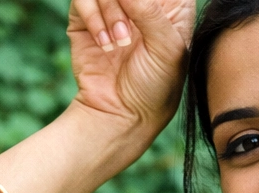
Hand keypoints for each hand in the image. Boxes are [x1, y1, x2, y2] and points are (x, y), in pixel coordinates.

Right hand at [67, 0, 194, 131]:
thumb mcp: (166, 49)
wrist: (121, 114)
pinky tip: (104, 44)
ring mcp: (114, 7)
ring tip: (120, 42)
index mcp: (172, 4)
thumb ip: (149, 10)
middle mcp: (142, 1)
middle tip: (129, 31)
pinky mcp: (86, 16)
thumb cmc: (155, 86)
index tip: (141, 12)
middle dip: (126, 3)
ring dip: (111, 12)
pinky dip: (93, 17)